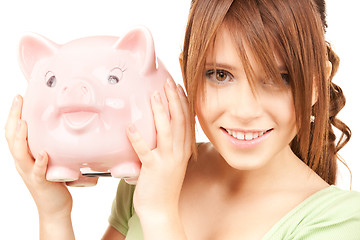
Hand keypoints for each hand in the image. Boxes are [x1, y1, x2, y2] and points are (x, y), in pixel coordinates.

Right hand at [5, 95, 73, 219]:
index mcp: (24, 156)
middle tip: (18, 100)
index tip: (18, 98)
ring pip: (19, 153)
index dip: (14, 115)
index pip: (14, 132)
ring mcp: (30, 173)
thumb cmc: (54, 183)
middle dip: (13, 117)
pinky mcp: (41, 182)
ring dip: (21, 137)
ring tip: (23, 122)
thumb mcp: (49, 160)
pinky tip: (43, 153)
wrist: (54, 208)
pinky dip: (39, 161)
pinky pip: (37, 171)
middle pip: (11, 138)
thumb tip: (59, 128)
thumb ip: (49, 146)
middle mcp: (23, 163)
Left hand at [126, 78, 191, 216]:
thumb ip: (170, 144)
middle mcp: (179, 152)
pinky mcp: (153, 169)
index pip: (187, 121)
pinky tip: (130, 127)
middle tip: (168, 82)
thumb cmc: (163, 183)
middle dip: (174, 99)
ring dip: (161, 111)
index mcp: (184, 149)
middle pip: (179, 121)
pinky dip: (137, 138)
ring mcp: (167, 160)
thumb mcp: (172, 161)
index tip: (178, 86)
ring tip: (155, 95)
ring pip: (167, 131)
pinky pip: (145, 151)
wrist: (161, 209)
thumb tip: (162, 127)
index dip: (184, 102)